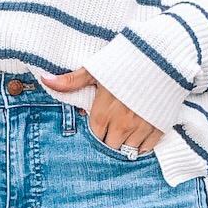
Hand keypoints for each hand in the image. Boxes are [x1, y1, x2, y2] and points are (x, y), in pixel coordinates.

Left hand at [38, 69, 161, 152]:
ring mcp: (141, 127)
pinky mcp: (159, 126)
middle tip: (112, 131)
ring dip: (125, 145)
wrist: (163, 56)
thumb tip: (45, 80)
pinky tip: (140, 136)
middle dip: (109, 140)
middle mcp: (121, 125)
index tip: (99, 126)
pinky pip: (148, 147)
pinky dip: (142, 145)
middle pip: (110, 146)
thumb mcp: (96, 69)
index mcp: (103, 114)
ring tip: (125, 134)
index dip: (96, 132)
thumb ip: (71, 80)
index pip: (94, 136)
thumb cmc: (126, 60)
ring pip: (129, 150)